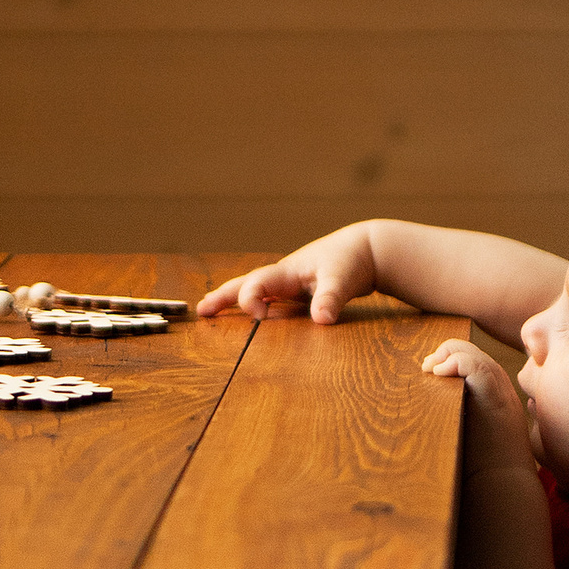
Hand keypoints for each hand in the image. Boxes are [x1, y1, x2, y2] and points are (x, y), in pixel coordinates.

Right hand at [198, 225, 377, 322]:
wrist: (367, 249)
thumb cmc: (352, 261)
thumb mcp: (343, 280)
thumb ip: (331, 299)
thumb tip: (322, 319)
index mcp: (287, 272)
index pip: (257, 284)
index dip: (250, 299)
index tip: (257, 316)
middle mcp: (283, 277)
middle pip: (246, 284)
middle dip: (223, 298)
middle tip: (201, 311)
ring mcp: (290, 283)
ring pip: (255, 291)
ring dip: (234, 301)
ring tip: (213, 313)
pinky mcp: (299, 291)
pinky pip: (270, 299)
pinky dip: (256, 305)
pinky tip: (254, 317)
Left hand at [424, 337, 541, 470]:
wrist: (504, 485)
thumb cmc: (487, 468)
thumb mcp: (476, 435)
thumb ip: (465, 416)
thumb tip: (441, 408)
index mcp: (500, 395)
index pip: (477, 361)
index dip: (452, 358)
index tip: (433, 371)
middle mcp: (503, 388)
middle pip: (473, 352)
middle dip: (445, 353)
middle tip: (426, 368)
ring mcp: (501, 392)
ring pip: (473, 354)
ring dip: (446, 356)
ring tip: (430, 370)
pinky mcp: (494, 399)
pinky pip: (475, 366)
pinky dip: (455, 363)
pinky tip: (438, 374)